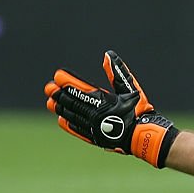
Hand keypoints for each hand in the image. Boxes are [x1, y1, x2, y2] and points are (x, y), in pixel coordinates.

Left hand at [44, 50, 178, 167]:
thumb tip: (108, 55)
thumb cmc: (139, 110)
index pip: (82, 89)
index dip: (69, 82)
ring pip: (73, 115)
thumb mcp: (130, 88)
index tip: (58, 75)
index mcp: (105, 102)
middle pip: (73, 102)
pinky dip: (69, 124)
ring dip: (60, 108)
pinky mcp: (95, 137)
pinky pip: (78, 129)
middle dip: (60, 94)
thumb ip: (118, 72)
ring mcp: (94, 127)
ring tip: (50, 102)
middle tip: (49, 88)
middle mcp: (96, 115)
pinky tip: (62, 119)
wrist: (144, 136)